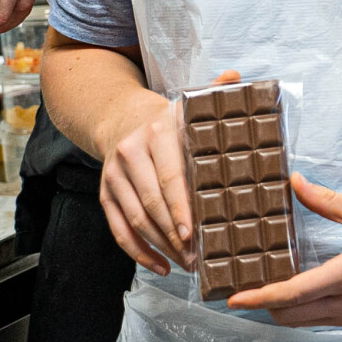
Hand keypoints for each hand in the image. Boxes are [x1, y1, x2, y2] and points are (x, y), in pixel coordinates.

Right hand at [98, 69, 239, 274]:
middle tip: (197, 256)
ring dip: (160, 246)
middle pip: (152, 202)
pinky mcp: (104, 193)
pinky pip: (118, 229)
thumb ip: (214, 93)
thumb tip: (237, 77)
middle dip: (175, 234)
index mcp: (157, 131)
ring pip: (135, 219)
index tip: (195, 232)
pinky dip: (138, 252)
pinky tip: (159, 265)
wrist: (120, 117)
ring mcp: (114, 175)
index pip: (170, 175)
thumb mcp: (188, 104)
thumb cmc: (167, 119)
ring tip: (185, 264)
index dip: (182, 207)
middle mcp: (131, 153)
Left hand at [226, 174, 341, 326]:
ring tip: (260, 282)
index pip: (294, 294)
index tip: (233, 298)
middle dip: (262, 304)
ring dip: (279, 307)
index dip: (259, 297)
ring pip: (301, 321)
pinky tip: (291, 285)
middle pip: (289, 316)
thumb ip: (326, 201)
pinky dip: (297, 307)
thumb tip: (294, 182)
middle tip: (240, 282)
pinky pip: (316, 317)